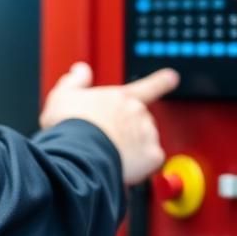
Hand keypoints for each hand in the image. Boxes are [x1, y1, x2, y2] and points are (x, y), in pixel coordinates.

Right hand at [40, 62, 178, 185]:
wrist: (77, 153)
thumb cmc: (70, 126)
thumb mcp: (64, 96)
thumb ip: (76, 81)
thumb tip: (80, 70)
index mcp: (120, 97)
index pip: (147, 86)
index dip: (161, 81)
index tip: (172, 77)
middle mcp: (137, 112)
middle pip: (142, 120)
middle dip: (130, 129)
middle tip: (109, 139)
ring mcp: (146, 133)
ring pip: (148, 140)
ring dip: (135, 146)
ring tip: (112, 154)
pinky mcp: (151, 156)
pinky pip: (152, 161)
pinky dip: (141, 165)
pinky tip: (123, 165)